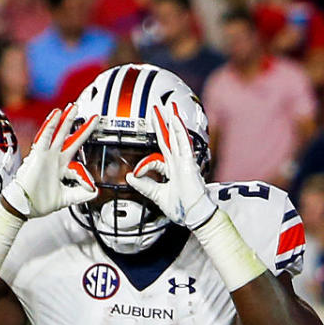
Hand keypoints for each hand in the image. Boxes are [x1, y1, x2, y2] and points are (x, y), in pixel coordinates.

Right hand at [2, 104, 97, 218]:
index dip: (86, 161)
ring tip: (74, 107)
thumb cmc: (38, 202)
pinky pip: (45, 137)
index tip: (94, 158)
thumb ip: (81, 194)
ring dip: (67, 120)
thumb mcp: (66, 198)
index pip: (76, 154)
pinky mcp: (38, 155)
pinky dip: (50, 125)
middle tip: (92, 115)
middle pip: (70, 137)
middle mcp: (54, 159)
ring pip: (59, 133)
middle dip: (80, 126)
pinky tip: (56, 114)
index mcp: (61, 167)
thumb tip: (95, 191)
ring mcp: (47, 155)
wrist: (23, 206)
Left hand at [125, 105, 215, 230]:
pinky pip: (184, 144)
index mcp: (172, 171)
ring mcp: (185, 162)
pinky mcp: (189, 163)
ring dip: (173, 123)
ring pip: (177, 138)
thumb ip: (144, 186)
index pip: (155, 160)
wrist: (193, 215)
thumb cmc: (181, 207)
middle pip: (169, 140)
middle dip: (162, 125)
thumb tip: (130, 176)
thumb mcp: (156, 195)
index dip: (144, 166)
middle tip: (156, 111)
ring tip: (169, 109)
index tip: (136, 174)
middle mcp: (178, 164)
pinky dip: (180, 132)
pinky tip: (176, 120)